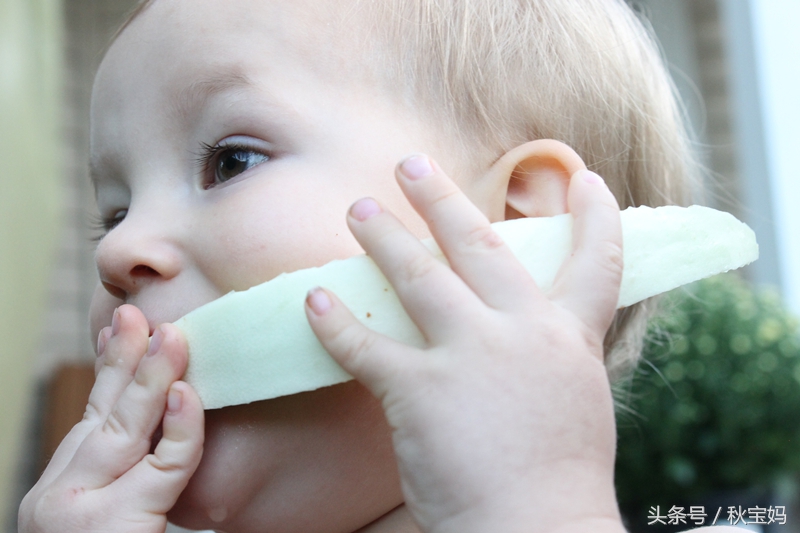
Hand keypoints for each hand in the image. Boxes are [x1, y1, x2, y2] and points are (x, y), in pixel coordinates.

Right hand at [19, 305, 203, 532]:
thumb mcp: (114, 514)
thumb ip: (133, 477)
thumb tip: (166, 423)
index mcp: (66, 488)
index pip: (93, 415)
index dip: (111, 368)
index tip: (124, 328)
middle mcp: (62, 494)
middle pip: (104, 412)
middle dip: (128, 359)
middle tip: (144, 315)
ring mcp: (80, 512)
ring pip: (125, 429)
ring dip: (151, 377)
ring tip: (172, 336)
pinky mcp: (111, 528)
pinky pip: (162, 469)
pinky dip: (178, 431)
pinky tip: (187, 395)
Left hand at [305, 155, 625, 532]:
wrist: (539, 530)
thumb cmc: (559, 481)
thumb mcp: (573, 403)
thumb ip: (551, 359)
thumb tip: (531, 336)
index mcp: (567, 338)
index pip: (596, 261)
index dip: (595, 215)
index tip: (584, 177)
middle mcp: (521, 332)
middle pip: (479, 246)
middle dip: (442, 199)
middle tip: (410, 163)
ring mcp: (471, 356)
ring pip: (419, 277)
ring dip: (383, 238)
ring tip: (357, 209)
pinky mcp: (421, 391)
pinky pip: (367, 346)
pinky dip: (335, 322)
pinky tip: (313, 300)